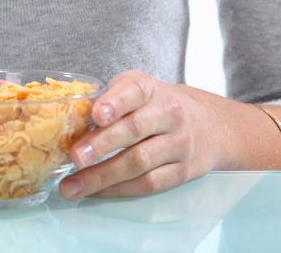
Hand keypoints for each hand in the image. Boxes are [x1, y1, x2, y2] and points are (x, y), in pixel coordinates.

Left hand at [60, 70, 230, 198]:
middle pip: (134, 130)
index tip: (96, 114)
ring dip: (103, 176)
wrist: (209, 124)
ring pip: (139, 162)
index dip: (114, 102)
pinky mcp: (182, 171)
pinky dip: (119, 190)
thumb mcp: (137, 87)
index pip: (134, 91)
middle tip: (75, 156)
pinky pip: (148, 184)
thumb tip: (71, 121)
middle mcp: (168, 113)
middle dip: (102, 144)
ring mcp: (177, 144)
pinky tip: (97, 192)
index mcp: (150, 88)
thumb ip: (108, 98)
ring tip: (73, 185)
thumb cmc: (157, 104)